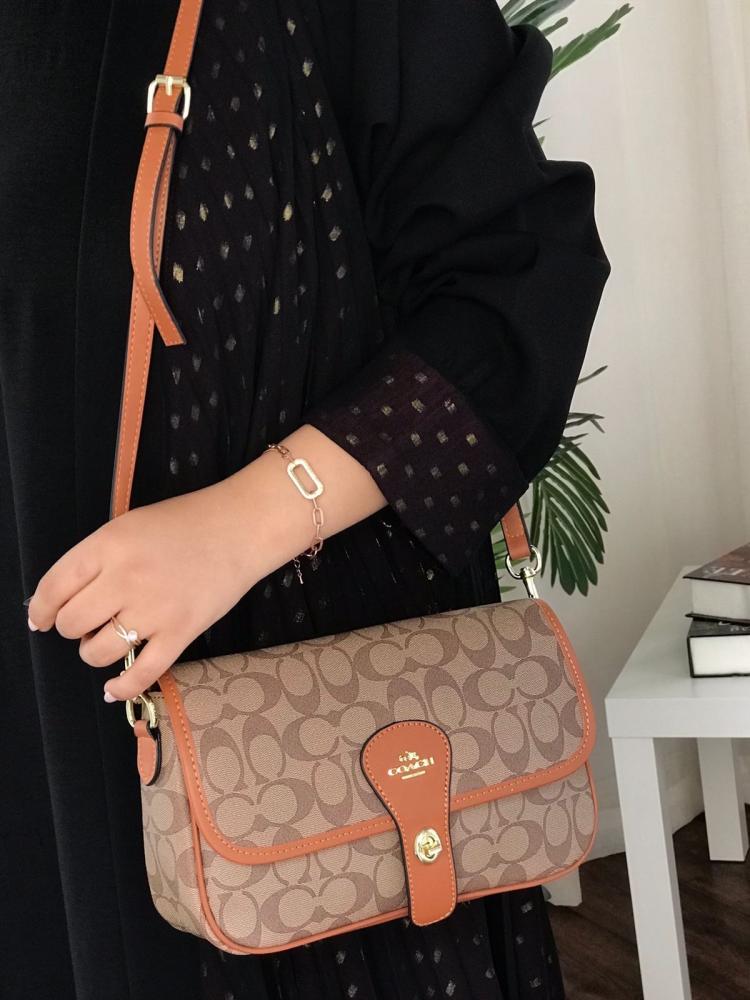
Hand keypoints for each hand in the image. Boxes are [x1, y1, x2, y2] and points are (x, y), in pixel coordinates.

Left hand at [25, 478, 261, 702]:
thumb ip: (97, 557)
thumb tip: (64, 599)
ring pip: (98, 652)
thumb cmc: (186, 522)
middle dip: (73, 628)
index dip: (39, 609)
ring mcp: (154, 609)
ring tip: (108, 640)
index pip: (53, 587)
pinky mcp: (181, 632)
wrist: (240, 529)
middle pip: (73, 623)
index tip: (41, 619)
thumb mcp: (129, 526)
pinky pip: (141, 674)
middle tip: (88, 622)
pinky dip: (122, 688)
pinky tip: (113, 689)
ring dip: (95, 652)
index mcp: (108, 545)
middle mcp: (126, 578)